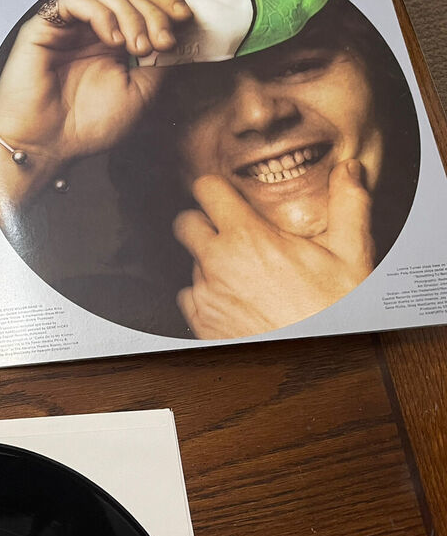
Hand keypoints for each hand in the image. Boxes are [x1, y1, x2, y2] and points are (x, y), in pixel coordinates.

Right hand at [0, 0, 190, 206]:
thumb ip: (160, 61)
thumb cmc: (86, 127)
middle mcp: (93, 31)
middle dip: (153, 13)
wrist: (48, 146)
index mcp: (115, 44)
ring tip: (135, 47)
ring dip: (130, 13)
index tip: (184, 20)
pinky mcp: (46, 25)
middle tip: (160, 42)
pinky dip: (101, 13)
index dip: (166, 4)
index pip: (144, 5)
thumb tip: (182, 33)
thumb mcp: (141, 93)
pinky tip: (111, 39)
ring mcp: (71, 27)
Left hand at [173, 160, 374, 338]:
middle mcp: (217, 263)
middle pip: (185, 224)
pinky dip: (207, 296)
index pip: (205, 189)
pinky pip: (190, 298)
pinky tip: (236, 300)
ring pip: (190, 264)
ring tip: (245, 275)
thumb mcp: (351, 253)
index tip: (225, 194)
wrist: (322, 365)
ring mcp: (205, 295)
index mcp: (248, 237)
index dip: (215, 188)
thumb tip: (349, 170)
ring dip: (210, 264)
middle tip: (228, 232)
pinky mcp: (201, 323)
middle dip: (203, 223)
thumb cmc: (335, 311)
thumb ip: (348, 204)